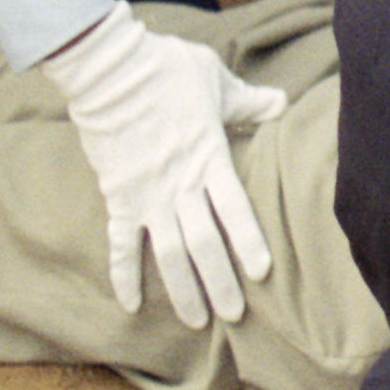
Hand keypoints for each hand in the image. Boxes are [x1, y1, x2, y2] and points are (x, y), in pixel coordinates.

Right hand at [39, 4, 291, 326]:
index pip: (235, 208)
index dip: (248, 241)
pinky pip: (120, 243)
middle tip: (235, 315)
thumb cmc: (165, 68)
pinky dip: (124, 274)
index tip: (261, 272)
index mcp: (209, 156)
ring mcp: (147, 194)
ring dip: (183, 289)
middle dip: (220, 282)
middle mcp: (180, 184)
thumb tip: (283, 102)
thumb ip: (250, 101)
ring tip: (198, 322)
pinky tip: (130, 305)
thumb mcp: (217, 80)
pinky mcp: (118, 196)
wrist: (107, 67)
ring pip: (169, 253)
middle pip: (204, 243)